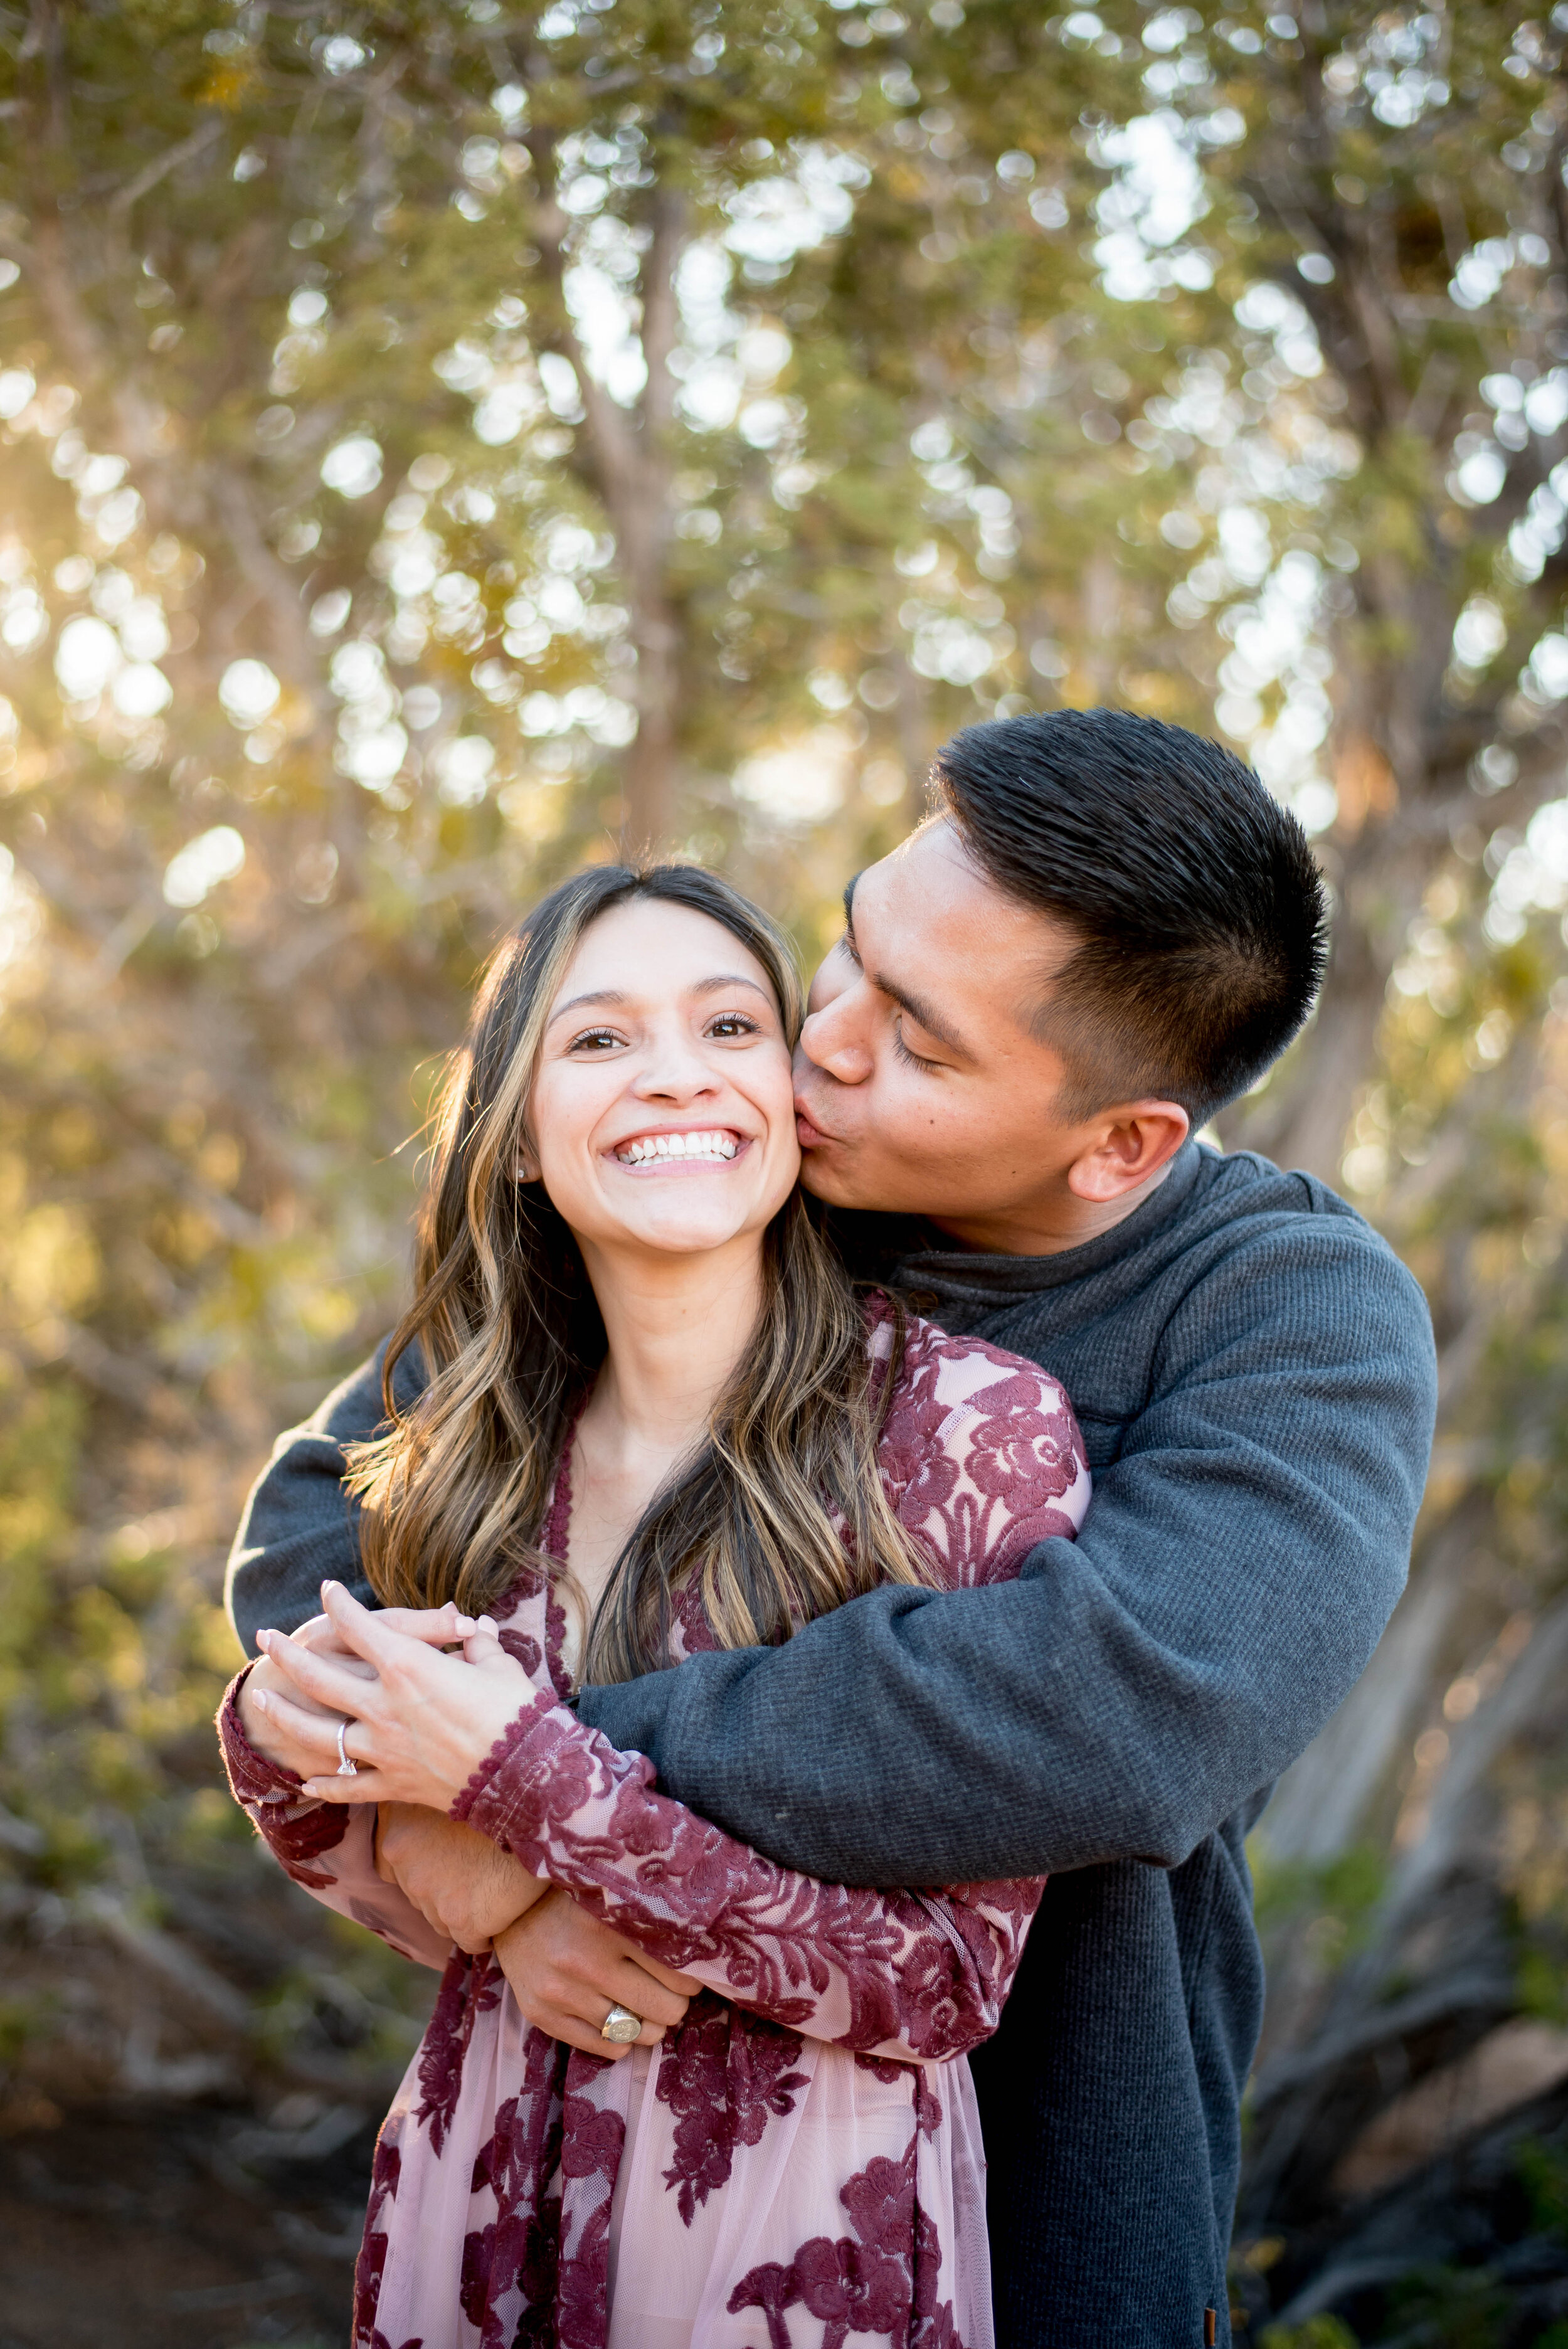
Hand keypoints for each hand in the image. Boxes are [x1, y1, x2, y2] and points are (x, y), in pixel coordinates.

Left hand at [252, 1583, 535, 1808]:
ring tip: (262, 1701)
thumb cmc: (517, 1712)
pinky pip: (347, 1786)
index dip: (339, 1605)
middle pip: (320, 1677)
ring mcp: (382, 1749)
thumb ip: (477, 1644)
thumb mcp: (497, 1665)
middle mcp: (384, 1706)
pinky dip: (324, 1784)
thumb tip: (477, 1630)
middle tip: (267, 1639)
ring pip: (318, 1733)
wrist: (527, 1778)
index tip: (326, 1590)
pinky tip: (305, 1780)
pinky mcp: (393, 1784)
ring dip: (285, 1716)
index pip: (361, 1627)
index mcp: (409, 1666)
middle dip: (288, 1654)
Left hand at [375, 1802, 548, 1954]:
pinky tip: (507, 1909)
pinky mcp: (463, 1919)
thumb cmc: (503, 1795)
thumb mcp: (448, 1794)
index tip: (448, 1857)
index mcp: (397, 1827)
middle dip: (445, 1888)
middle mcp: (404, 1860)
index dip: (423, 1863)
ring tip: (494, 1889)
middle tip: (477, 1871)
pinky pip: (471, 1940)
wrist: (546, 1809)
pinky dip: (487, 1933)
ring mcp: (431, 1893)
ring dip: (464, 1911)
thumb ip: (425, 1817)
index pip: (392, 1863)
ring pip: (442, 1920)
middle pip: (419, 1894)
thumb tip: (423, 1839)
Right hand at [493, 1887, 701, 2059]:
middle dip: (674, 2005)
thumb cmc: (572, 1901)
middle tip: (671, 1994)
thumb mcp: (612, 1900)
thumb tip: (699, 1957)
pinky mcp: (543, 2016)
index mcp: (610, 1927)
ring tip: (646, 2008)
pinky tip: (620, 2021)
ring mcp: (562, 1995)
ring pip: (636, 2034)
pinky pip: (604, 2048)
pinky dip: (621, 2041)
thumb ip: (648, 1924)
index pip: (676, 1973)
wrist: (509, 1910)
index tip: (689, 1974)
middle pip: (663, 2009)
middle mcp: (586, 1964)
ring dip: (650, 2025)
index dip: (691, 1979)